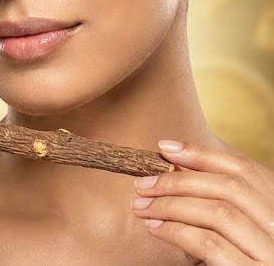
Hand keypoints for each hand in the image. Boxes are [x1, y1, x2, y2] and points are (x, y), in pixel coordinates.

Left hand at [131, 140, 273, 264]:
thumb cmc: (240, 260)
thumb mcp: (238, 231)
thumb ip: (219, 205)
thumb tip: (173, 169)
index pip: (246, 170)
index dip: (203, 155)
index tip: (165, 148)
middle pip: (230, 188)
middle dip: (179, 180)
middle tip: (142, 183)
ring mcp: (273, 254)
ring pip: (218, 212)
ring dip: (170, 204)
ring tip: (141, 206)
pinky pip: (209, 243)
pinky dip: (176, 230)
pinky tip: (155, 227)